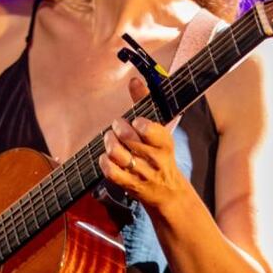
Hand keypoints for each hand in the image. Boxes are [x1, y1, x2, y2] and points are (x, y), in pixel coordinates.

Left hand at [99, 77, 186, 212]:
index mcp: (165, 143)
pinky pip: (111, 172)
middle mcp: (154, 159)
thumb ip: (146, 103)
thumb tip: (134, 80)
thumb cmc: (160, 155)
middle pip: (129, 139)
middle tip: (118, 125)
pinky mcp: (129, 185)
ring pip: (118, 154)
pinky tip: (106, 156)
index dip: (140, 124)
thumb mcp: (160, 130)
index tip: (136, 121)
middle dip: (119, 128)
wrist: (168, 193)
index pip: (151, 131)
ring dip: (110, 143)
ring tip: (111, 138)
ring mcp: (141, 173)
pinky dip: (105, 161)